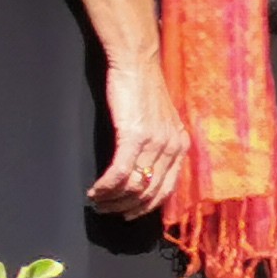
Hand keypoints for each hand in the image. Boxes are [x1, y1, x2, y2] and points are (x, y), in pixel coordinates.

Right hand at [90, 56, 188, 217]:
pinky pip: (119, 173)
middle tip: (106, 209)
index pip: (167, 190)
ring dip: (112, 199)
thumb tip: (145, 175)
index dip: (145, 207)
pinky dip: (105, 186)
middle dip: (125, 207)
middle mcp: (172, 147)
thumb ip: (160, 147)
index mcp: (181, 145)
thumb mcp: (161, 122)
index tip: (128, 214)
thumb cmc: (144, 91)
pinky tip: (95, 190)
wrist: (137, 64)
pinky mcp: (134, 136)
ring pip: (133, 187)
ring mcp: (155, 142)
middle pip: (149, 194)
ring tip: (98, 200)